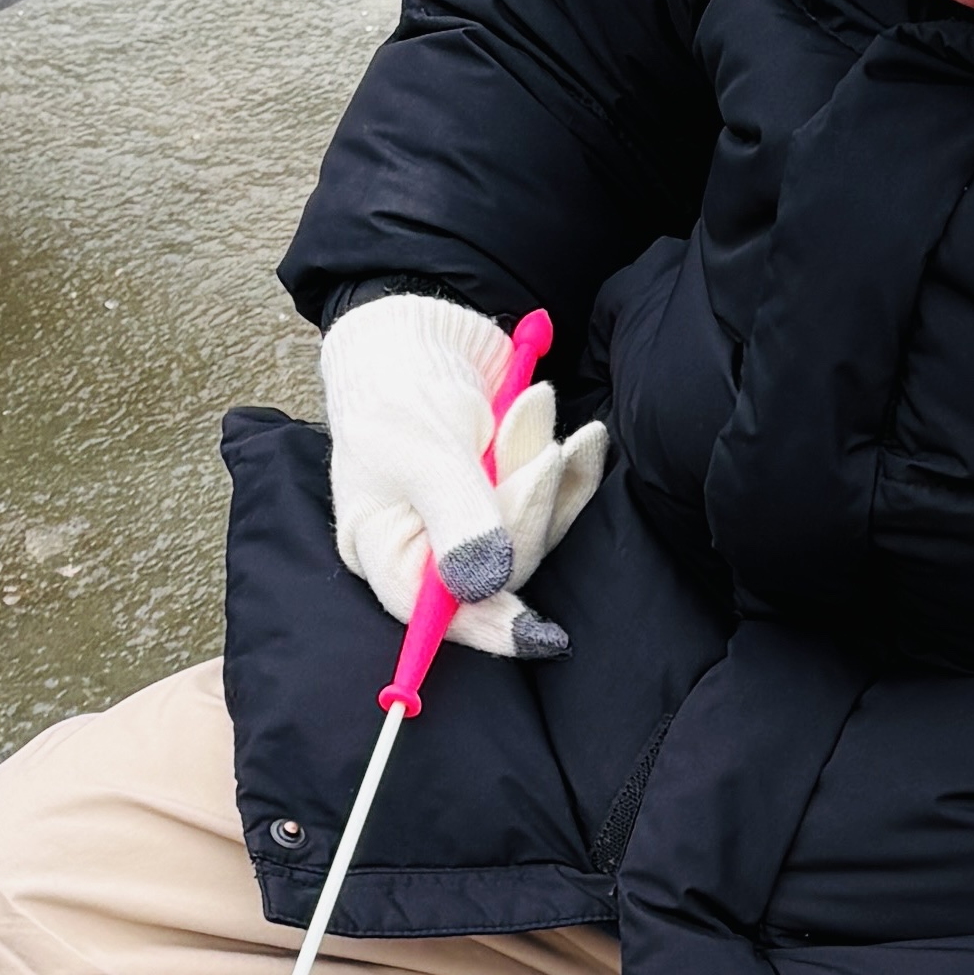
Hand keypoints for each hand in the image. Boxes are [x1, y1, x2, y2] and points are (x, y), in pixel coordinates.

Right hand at [319, 290, 607, 648]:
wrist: (419, 338)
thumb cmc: (397, 394)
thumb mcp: (422, 453)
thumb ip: (457, 518)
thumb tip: (484, 584)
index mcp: (386, 551)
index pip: (435, 613)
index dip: (487, 627)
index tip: (537, 636)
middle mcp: (431, 551)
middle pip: (499, 571)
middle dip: (528, 509)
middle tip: (541, 453)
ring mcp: (476, 528)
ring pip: (535, 534)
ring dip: (546, 473)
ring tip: (533, 406)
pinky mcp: (511, 500)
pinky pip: (556, 504)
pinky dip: (573, 469)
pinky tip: (587, 438)